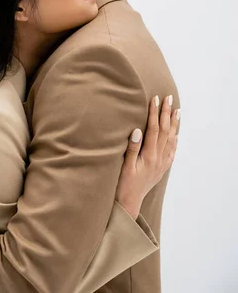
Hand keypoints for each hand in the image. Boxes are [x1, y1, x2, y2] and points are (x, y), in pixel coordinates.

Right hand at [115, 95, 179, 219]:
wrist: (130, 203)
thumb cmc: (124, 184)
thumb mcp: (125, 166)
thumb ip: (132, 148)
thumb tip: (138, 130)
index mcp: (149, 156)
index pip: (154, 129)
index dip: (154, 113)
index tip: (155, 98)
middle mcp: (158, 158)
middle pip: (165, 131)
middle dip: (167, 113)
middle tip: (169, 98)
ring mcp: (161, 164)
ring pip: (171, 140)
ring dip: (174, 124)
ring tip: (177, 111)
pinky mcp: (161, 168)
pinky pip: (171, 151)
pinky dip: (174, 140)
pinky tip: (175, 134)